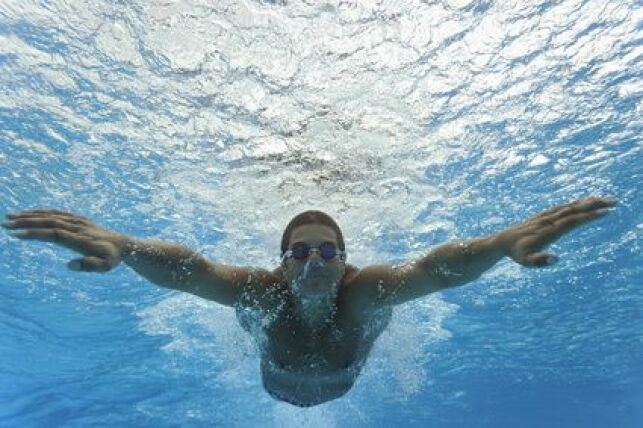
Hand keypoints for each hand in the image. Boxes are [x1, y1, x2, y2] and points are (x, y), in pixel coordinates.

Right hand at [2, 209, 129, 271]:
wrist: (123, 245)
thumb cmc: (112, 258)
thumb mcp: (104, 267)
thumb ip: (88, 265)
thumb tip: (70, 265)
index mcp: (79, 239)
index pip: (54, 234)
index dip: (36, 233)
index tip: (17, 234)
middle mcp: (76, 227)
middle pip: (48, 222)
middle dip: (26, 222)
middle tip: (5, 224)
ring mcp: (77, 221)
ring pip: (51, 215)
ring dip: (30, 215)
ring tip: (10, 216)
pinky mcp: (78, 219)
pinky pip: (57, 213)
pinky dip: (42, 211)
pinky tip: (29, 213)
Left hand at [495, 197, 615, 266]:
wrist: (502, 241)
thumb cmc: (517, 254)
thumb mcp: (527, 261)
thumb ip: (540, 261)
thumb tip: (555, 259)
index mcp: (549, 231)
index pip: (572, 221)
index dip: (588, 216)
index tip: (605, 212)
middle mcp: (549, 221)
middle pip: (574, 210)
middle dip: (594, 205)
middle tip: (614, 202)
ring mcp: (546, 217)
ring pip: (569, 206)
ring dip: (587, 202)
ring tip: (604, 200)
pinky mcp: (543, 216)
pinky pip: (562, 207)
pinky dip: (574, 203)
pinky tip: (583, 201)